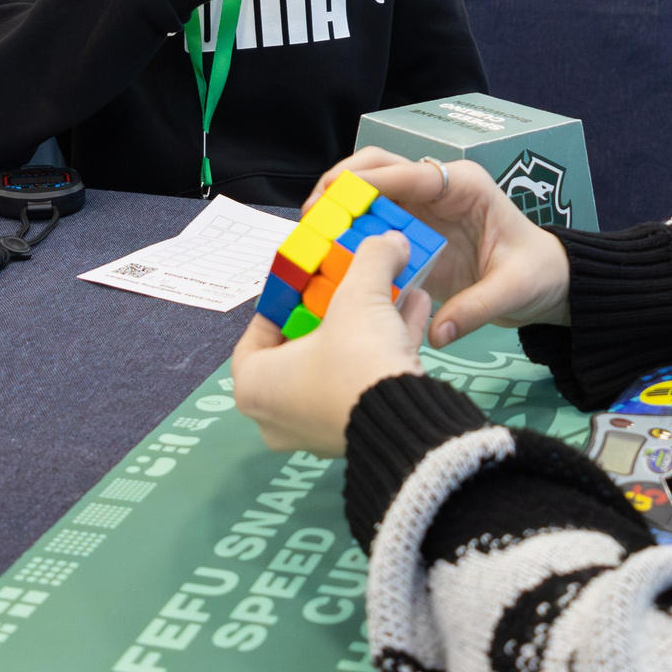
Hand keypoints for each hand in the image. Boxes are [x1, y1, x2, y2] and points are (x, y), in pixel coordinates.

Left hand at [232, 231, 431, 455]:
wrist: (405, 422)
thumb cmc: (355, 359)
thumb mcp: (359, 296)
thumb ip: (371, 259)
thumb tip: (391, 239)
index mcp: (256, 386)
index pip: (255, 336)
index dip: (281, 301)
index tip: (304, 280)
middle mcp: (279, 414)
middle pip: (302, 347)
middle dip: (331, 310)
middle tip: (347, 283)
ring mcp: (319, 427)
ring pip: (340, 363)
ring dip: (367, 324)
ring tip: (393, 287)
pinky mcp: (359, 431)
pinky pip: (365, 380)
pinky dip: (386, 346)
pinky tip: (417, 309)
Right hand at [308, 149, 570, 345]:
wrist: (544, 281)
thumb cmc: (535, 274)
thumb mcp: (514, 290)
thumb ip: (477, 308)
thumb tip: (438, 332)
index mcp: (464, 186)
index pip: (413, 174)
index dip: (374, 182)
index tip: (338, 198)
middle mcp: (437, 187)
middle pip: (379, 166)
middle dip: (341, 182)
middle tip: (312, 213)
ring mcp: (420, 207)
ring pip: (368, 188)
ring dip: (336, 202)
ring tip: (309, 230)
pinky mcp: (409, 230)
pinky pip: (370, 219)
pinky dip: (345, 227)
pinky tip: (325, 250)